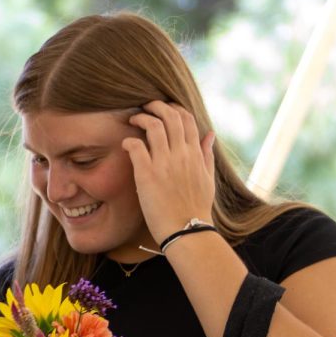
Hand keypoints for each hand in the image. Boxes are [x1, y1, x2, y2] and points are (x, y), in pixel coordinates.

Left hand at [122, 101, 216, 243]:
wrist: (187, 230)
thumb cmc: (196, 207)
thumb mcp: (208, 178)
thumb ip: (206, 154)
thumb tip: (210, 134)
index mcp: (195, 154)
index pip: (186, 118)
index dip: (173, 108)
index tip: (163, 108)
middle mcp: (181, 154)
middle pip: (170, 116)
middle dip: (155, 106)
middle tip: (145, 107)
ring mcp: (164, 164)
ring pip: (153, 127)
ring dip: (141, 118)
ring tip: (133, 120)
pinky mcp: (147, 175)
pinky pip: (136, 147)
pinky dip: (129, 141)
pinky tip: (125, 144)